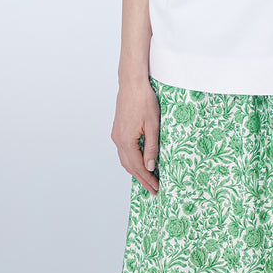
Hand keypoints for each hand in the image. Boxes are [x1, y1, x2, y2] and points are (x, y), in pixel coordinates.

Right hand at [111, 77, 160, 193]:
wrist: (132, 82)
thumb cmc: (144, 100)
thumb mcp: (153, 125)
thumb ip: (151, 147)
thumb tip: (151, 166)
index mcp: (126, 140)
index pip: (137, 167)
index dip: (147, 179)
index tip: (156, 188)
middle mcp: (118, 139)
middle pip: (129, 166)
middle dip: (141, 178)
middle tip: (153, 189)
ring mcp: (116, 134)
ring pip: (125, 159)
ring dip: (135, 170)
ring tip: (147, 179)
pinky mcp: (118, 129)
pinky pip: (124, 151)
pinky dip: (132, 160)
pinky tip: (139, 161)